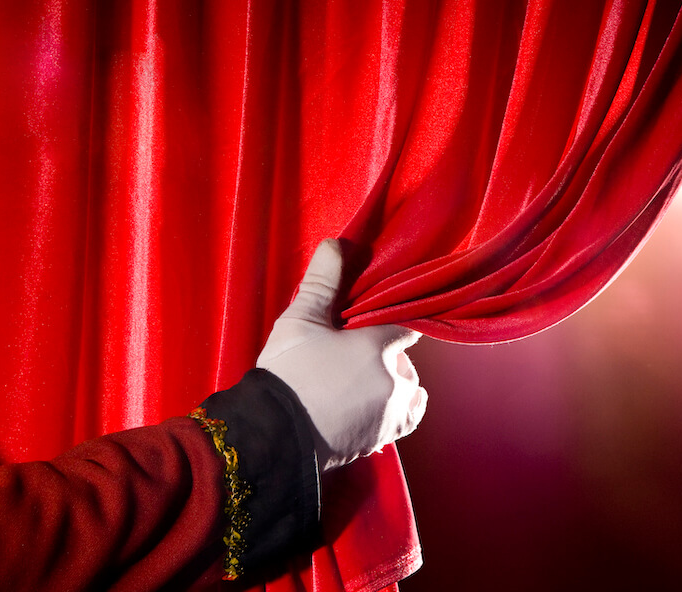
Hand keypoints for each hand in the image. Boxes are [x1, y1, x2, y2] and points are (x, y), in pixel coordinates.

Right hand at [256, 239, 426, 471]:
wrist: (272, 437)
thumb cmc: (286, 375)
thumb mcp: (299, 321)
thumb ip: (323, 283)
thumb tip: (336, 244)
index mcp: (378, 346)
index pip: (406, 325)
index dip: (393, 323)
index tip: (379, 325)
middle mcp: (394, 380)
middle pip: (404, 361)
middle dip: (387, 357)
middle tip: (354, 358)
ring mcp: (391, 413)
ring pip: (408, 390)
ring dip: (395, 385)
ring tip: (363, 384)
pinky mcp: (382, 439)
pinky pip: (405, 419)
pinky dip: (399, 412)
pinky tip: (383, 409)